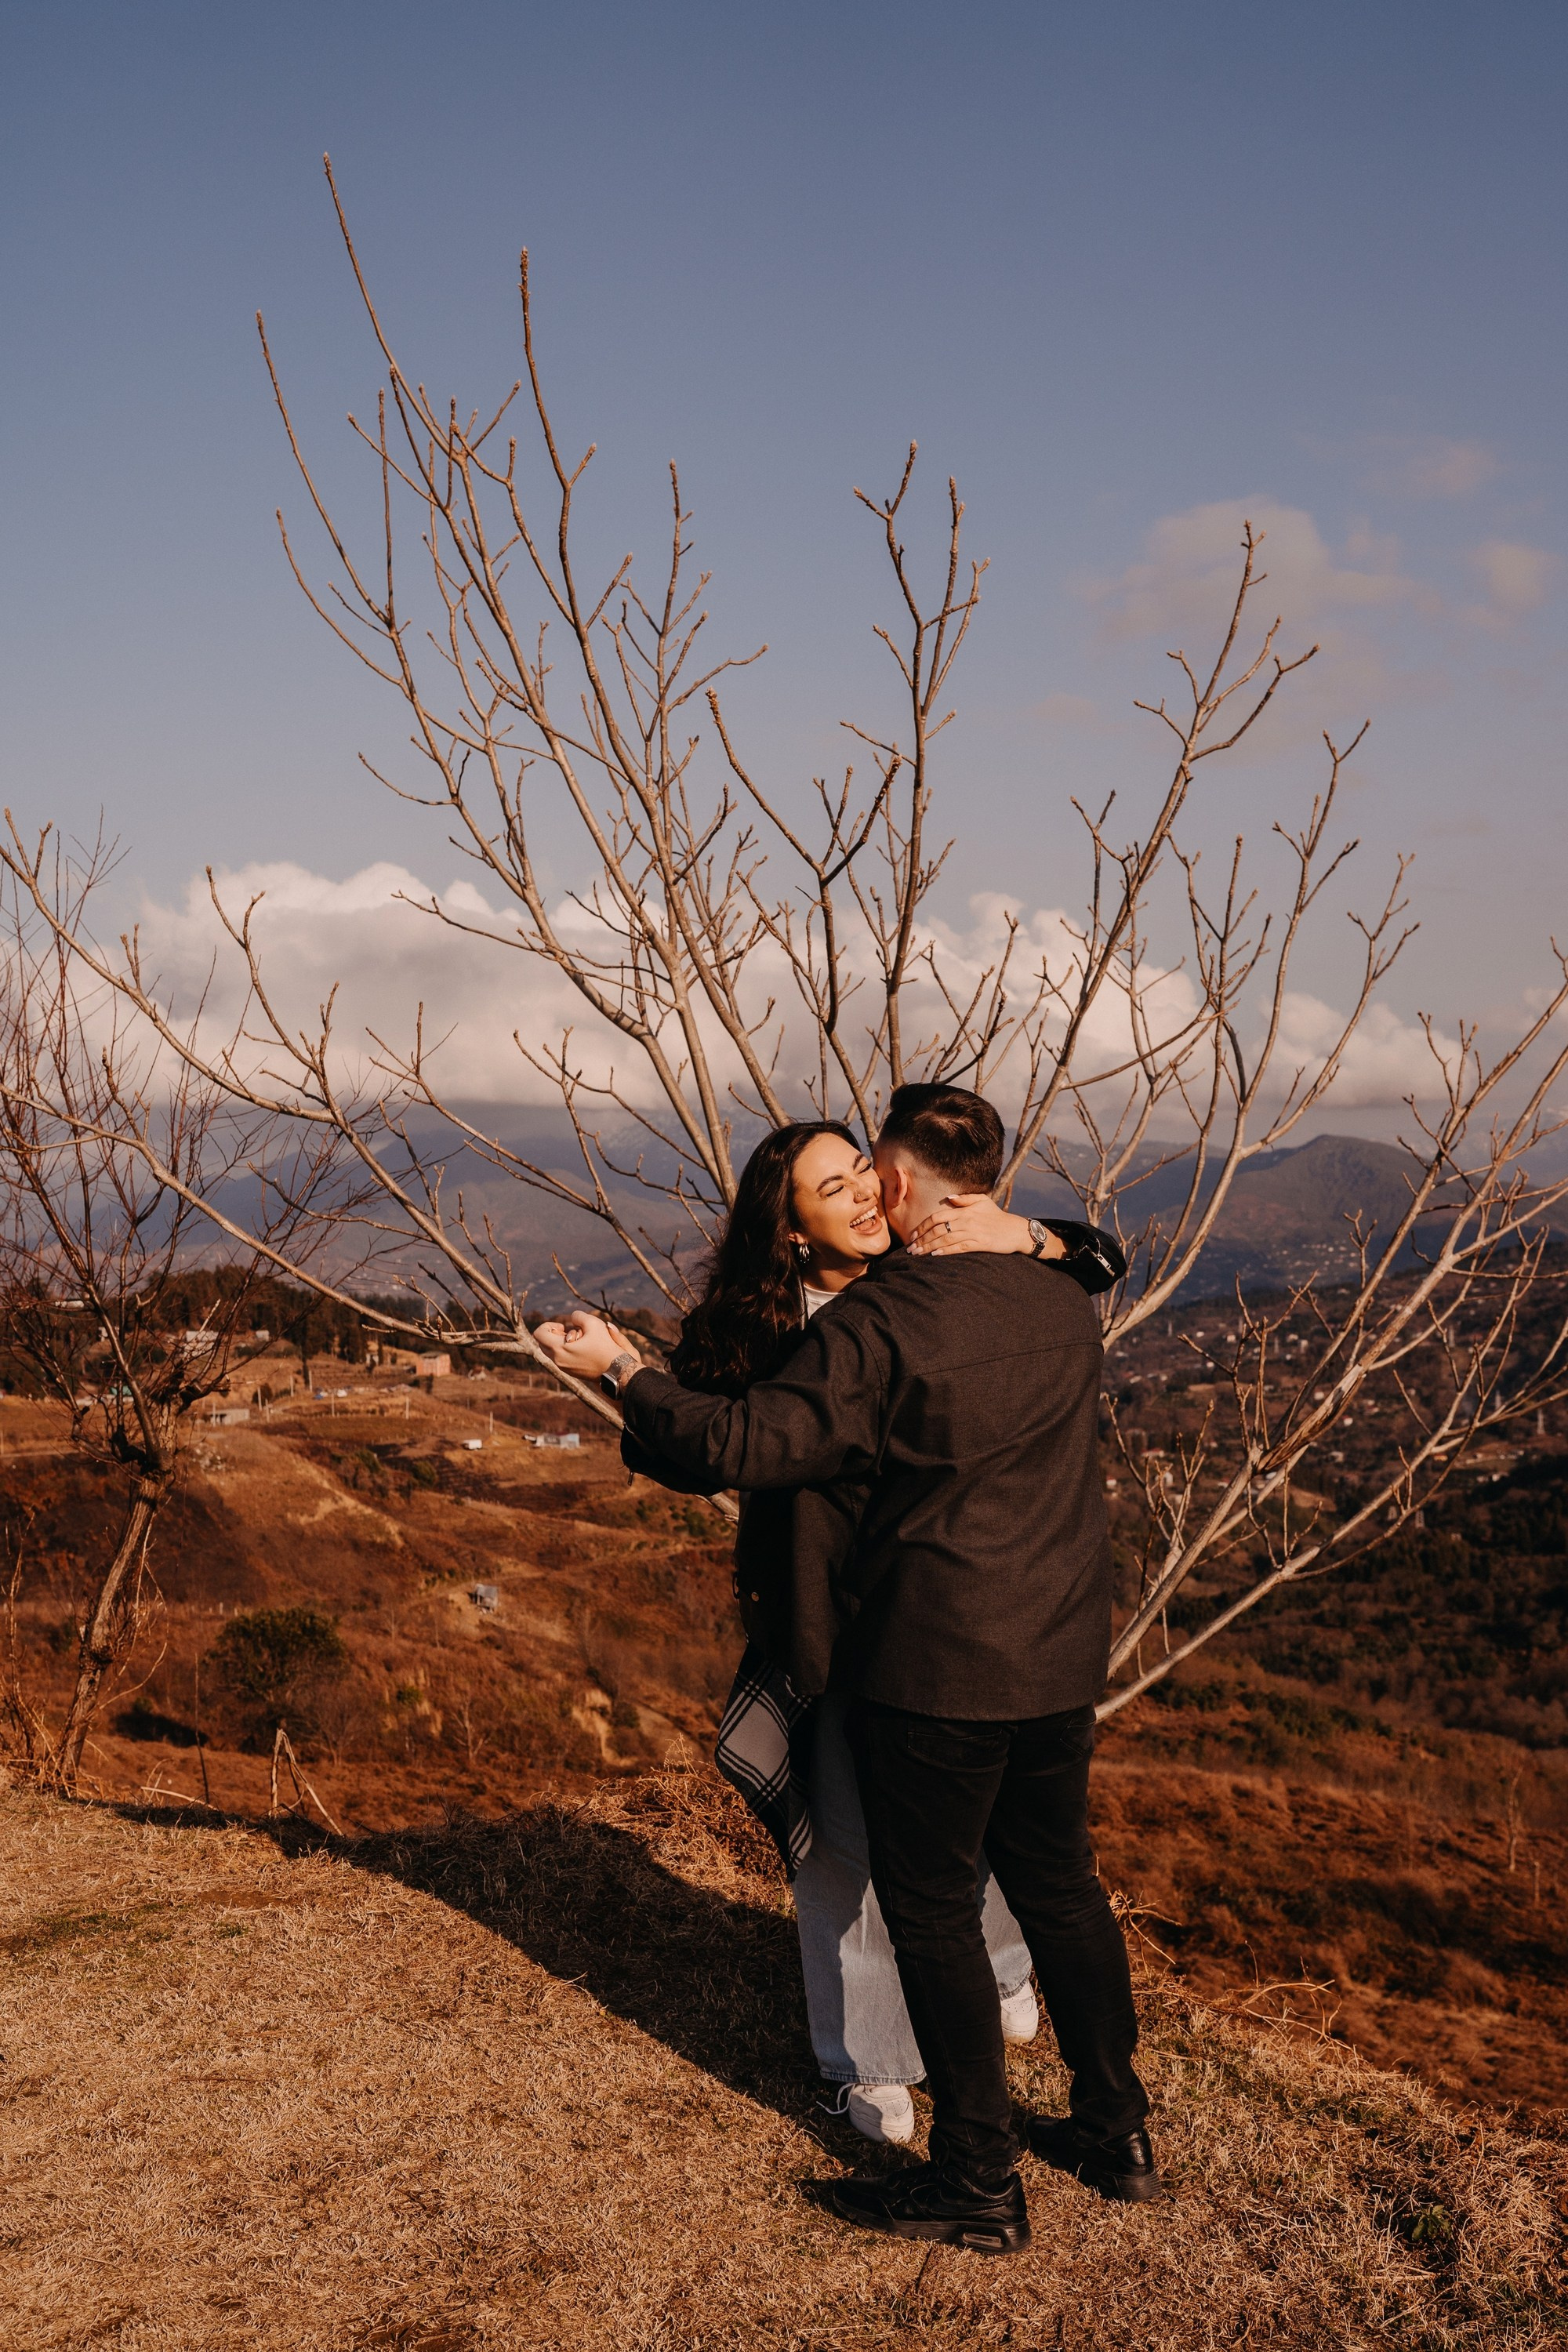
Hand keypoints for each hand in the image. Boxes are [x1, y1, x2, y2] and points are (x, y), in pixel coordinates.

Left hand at [532, 1312, 640, 1379]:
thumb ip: (578, 1316)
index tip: (564, 1326)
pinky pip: (560, 1359)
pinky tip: (582, 1347)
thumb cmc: (605, 1346)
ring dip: (560, 1342)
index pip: (538, 1334)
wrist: (617, 1370)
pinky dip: (566, 1350)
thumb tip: (572, 1318)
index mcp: (559, 1350)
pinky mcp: (572, 1372)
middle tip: (570, 1331)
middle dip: (553, 1334)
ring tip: (579, 1339)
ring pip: (551, 1352)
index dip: (548, 1325)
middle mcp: (558, 1361)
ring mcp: (564, 1369)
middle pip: (543, 1343)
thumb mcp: (593, 1323)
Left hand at [905, 1194, 1064, 1258]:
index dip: (923, 1225)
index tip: (914, 1234)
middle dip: (922, 1239)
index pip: (938, 1216)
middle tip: (910, 1248)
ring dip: (929, 1247)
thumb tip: (949, 1197)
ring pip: (945, 1240)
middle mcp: (966, 1221)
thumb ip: (965, 1198)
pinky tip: (934, 1255)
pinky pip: (958, 1248)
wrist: (1016, 1230)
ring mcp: (973, 1233)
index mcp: (965, 1210)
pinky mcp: (979, 1245)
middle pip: (938, 1230)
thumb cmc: (997, 1216)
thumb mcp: (982, 1201)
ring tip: (917, 1254)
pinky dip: (945, 1252)